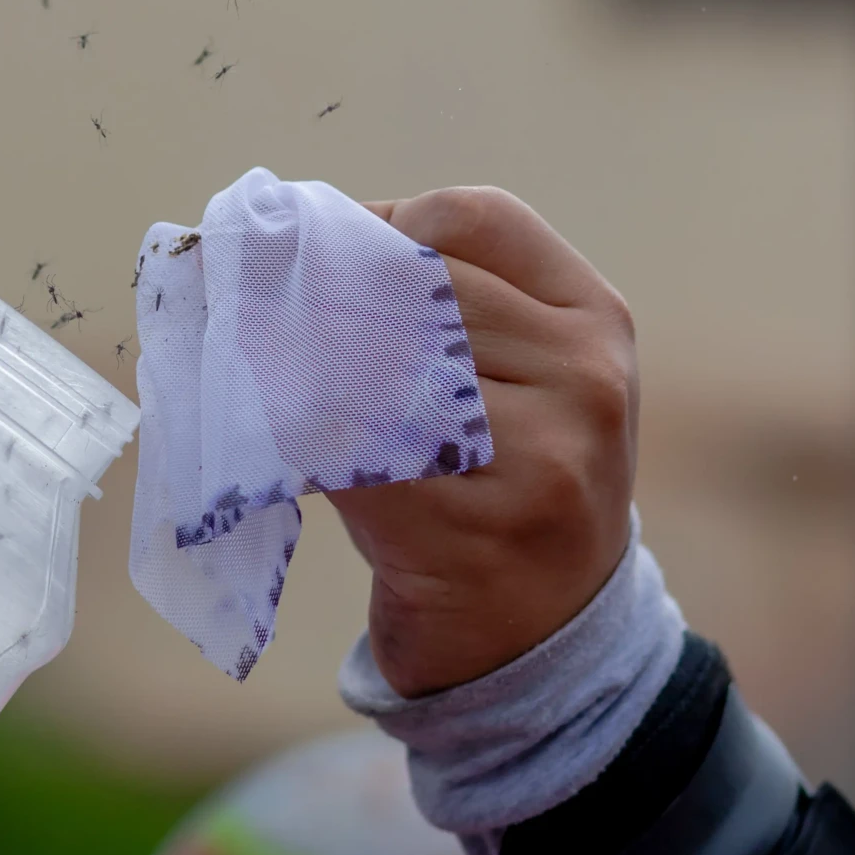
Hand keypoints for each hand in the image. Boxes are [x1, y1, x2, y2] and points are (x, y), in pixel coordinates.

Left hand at [325, 187, 637, 697]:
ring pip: (379, 364)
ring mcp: (543, 455)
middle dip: (325, 297)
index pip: (473, 218)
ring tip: (278, 392)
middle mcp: (586, 376)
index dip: (382, 223)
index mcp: (595, 317)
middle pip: (415, 284)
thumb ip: (440, 302)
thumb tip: (293, 238)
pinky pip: (356, 454)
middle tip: (259, 321)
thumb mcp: (517, 375)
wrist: (538, 637)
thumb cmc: (499, 484)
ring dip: (307, 370)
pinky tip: (291, 457)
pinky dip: (306, 447)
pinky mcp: (477, 530)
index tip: (323, 258)